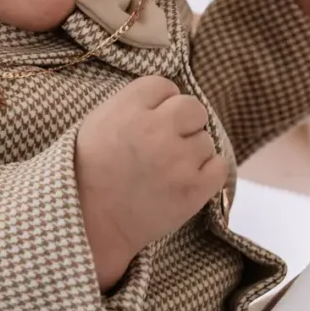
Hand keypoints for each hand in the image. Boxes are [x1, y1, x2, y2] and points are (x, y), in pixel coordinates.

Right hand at [74, 76, 228, 288]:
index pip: (165, 86)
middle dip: (184, 123)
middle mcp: (156, 129)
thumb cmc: (89, 173)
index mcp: (128, 109)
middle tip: (167, 144)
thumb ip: (133, 105)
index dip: (160, 104)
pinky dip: (207, 174)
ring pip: (206, 140)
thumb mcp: (99, 123)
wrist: (92, 224)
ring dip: (192, 153)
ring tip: (166, 171)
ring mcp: (177, 160)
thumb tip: (169, 99)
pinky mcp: (194, 189)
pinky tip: (184, 182)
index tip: (151, 121)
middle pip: (194, 107)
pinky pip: (219, 166)